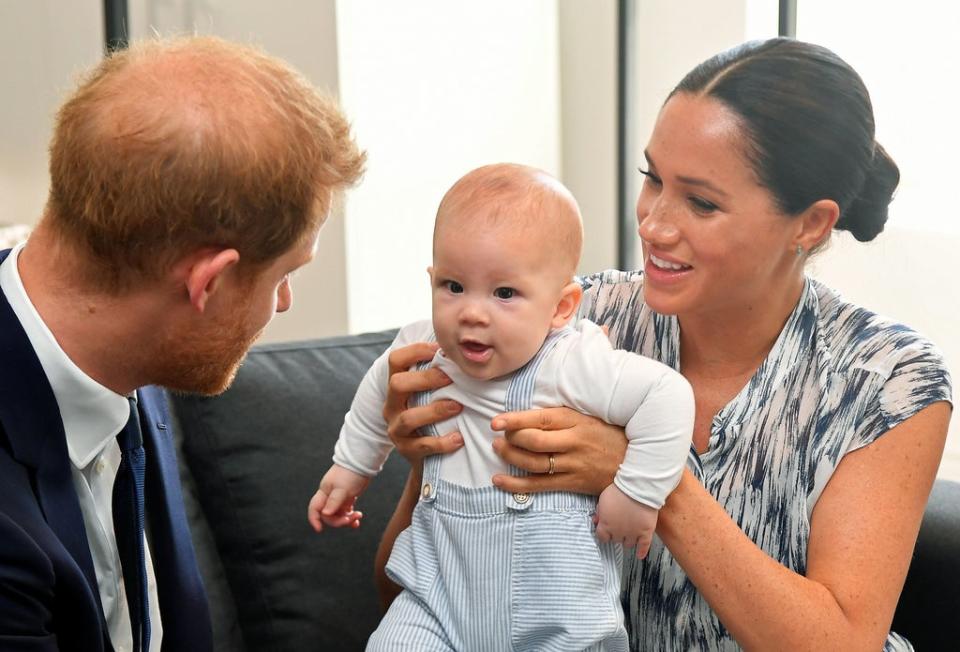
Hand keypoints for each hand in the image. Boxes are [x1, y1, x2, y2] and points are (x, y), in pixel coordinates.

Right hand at [307, 464, 368, 531]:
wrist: (362, 462)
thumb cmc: (351, 473)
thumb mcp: (342, 488)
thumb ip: (334, 502)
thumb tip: (325, 514)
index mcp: (324, 492)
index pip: (315, 508)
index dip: (314, 519)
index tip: (320, 530)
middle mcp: (330, 496)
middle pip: (328, 515)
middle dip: (339, 520)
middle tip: (350, 519)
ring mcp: (339, 497)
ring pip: (338, 514)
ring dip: (347, 519)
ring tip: (358, 517)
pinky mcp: (348, 497)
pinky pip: (346, 511)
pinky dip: (351, 516)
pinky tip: (357, 519)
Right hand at [383, 341, 463, 463]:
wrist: (427, 457)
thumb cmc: (433, 416)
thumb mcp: (430, 393)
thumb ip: (439, 373)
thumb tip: (463, 347)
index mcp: (397, 386)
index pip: (396, 360)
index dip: (415, 351)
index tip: (439, 348)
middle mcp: (391, 405)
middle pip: (397, 384)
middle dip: (425, 379)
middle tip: (450, 377)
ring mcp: (396, 429)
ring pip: (408, 417)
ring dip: (435, 410)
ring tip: (458, 407)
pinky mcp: (406, 450)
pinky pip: (422, 446)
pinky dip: (442, 442)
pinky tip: (459, 438)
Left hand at [489, 407, 626, 494]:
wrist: (637, 463)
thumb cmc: (609, 435)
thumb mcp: (588, 417)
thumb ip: (562, 416)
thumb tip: (529, 414)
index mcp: (576, 421)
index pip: (540, 419)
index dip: (515, 420)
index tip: (496, 421)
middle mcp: (574, 442)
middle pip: (534, 442)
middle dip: (510, 439)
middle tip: (498, 436)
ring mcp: (573, 465)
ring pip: (533, 463)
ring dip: (510, 457)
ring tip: (497, 450)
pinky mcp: (573, 483)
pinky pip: (539, 486)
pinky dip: (516, 484)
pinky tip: (499, 480)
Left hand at [595, 484, 657, 558]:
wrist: (638, 487)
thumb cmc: (619, 491)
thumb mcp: (603, 499)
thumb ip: (599, 512)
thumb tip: (596, 521)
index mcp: (606, 525)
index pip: (602, 537)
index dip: (605, 534)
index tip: (607, 532)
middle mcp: (618, 532)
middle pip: (616, 540)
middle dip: (617, 534)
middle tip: (620, 528)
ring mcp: (633, 533)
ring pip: (628, 544)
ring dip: (628, 540)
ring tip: (629, 535)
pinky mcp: (646, 532)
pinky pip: (644, 546)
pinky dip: (642, 552)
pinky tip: (640, 555)